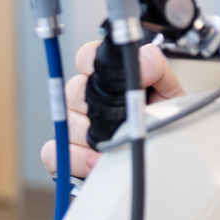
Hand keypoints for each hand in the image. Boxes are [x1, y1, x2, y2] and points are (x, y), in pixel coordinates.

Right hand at [40, 39, 187, 178]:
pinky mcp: (66, 152)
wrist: (166, 154)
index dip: (89, 62)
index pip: (86, 57)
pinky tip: (96, 162)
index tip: (103, 75)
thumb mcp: (167, 89)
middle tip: (118, 123)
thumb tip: (138, 63)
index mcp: (107, 78)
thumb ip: (155, 66)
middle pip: (73, 92)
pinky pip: (52, 152)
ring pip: (65, 123)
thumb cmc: (163, 119)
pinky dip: (74, 158)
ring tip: (114, 147)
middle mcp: (86, 98)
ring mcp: (74, 124)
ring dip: (89, 138)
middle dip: (96, 109)